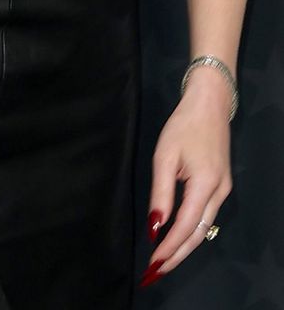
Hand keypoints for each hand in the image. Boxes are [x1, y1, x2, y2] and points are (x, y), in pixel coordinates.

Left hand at [140, 72, 232, 285]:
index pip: (185, 227)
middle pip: (198, 235)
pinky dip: (191, 232)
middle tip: (156, 272)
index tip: (152, 263)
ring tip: (164, 261)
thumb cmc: (183, 125)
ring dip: (184, 247)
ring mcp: (223, 190)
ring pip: (204, 229)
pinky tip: (178, 238)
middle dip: (177, 256)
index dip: (169, 247)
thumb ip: (160, 192)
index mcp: (206, 185)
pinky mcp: (221, 186)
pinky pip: (206, 217)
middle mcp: (219, 193)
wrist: (209, 104)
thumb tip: (155, 225)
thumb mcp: (165, 155)